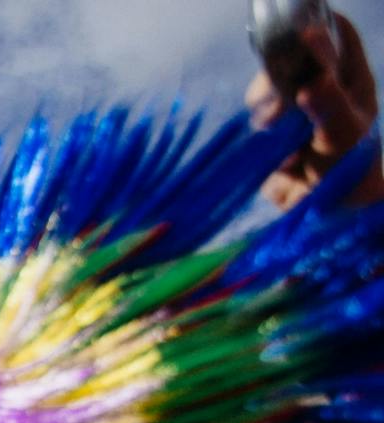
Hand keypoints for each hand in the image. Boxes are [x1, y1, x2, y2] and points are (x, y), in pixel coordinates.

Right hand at [247, 12, 380, 208]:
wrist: (329, 215)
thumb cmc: (350, 169)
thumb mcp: (344, 132)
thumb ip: (329, 100)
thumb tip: (313, 74)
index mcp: (348, 76)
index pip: (334, 32)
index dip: (315, 26)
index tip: (294, 35)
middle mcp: (318, 86)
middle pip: (287, 60)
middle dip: (275, 79)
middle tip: (277, 103)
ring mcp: (292, 110)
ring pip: (263, 94)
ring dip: (265, 111)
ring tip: (276, 131)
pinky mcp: (269, 136)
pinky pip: (253, 124)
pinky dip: (259, 137)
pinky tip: (277, 153)